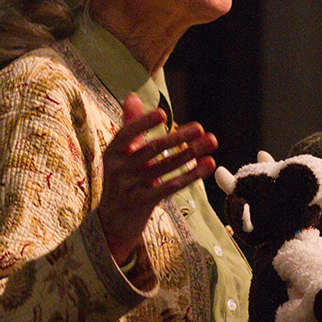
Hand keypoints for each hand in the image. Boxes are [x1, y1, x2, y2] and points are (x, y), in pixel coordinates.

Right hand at [97, 93, 217, 263]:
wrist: (110, 224)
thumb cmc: (120, 182)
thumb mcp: (121, 155)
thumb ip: (130, 126)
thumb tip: (132, 96)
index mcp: (113, 152)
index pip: (127, 133)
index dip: (144, 123)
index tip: (163, 114)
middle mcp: (119, 168)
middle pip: (152, 149)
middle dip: (178, 138)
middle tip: (199, 128)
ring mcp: (130, 187)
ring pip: (165, 167)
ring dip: (190, 154)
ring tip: (211, 143)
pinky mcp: (143, 203)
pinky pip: (170, 187)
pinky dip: (191, 175)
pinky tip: (207, 165)